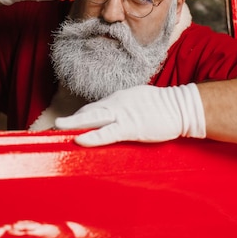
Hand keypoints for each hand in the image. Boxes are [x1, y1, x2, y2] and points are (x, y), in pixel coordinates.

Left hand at [55, 84, 206, 145]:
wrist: (181, 107)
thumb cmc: (162, 107)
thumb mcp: (138, 103)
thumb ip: (123, 110)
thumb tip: (112, 119)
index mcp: (118, 99)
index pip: (94, 108)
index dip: (78, 116)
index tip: (65, 123)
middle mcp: (117, 103)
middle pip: (89, 111)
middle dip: (71, 119)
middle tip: (55, 125)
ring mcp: (123, 114)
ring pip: (93, 118)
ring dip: (74, 123)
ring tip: (59, 127)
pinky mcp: (131, 127)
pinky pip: (107, 132)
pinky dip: (92, 135)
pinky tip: (80, 138)